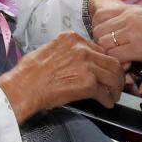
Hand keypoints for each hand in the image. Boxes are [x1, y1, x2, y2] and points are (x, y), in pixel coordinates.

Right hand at [0, 31, 123, 119]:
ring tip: (114, 96)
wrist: (24, 87)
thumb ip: (69, 52)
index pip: (99, 49)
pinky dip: (107, 99)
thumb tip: (81, 62)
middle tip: (117, 85)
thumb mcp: (50, 50)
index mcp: (72, 38)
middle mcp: (81, 48)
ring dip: (116, 88)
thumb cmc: (30, 72)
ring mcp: (86, 65)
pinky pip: (104, 92)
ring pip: (113, 75)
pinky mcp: (87, 83)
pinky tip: (106, 103)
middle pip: (111, 61)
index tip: (106, 70)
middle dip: (117, 75)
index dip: (105, 62)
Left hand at [91, 0, 141, 75]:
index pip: (99, 16)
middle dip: (102, 46)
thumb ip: (133, 24)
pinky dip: (118, 64)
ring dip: (109, 56)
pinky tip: (128, 66)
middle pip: (98, 31)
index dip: (100, 31)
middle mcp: (128, 19)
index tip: (108, 41)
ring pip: (103, 43)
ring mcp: (133, 32)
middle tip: (114, 55)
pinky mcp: (139, 47)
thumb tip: (123, 36)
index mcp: (130, 11)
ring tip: (122, 62)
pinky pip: (116, 55)